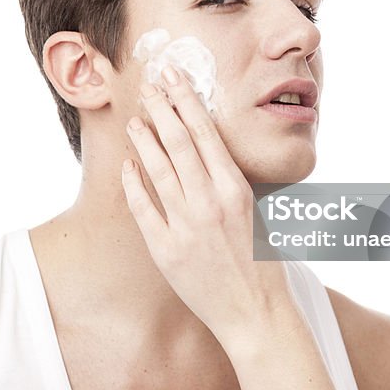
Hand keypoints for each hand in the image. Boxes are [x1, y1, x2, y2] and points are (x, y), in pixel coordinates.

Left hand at [120, 64, 294, 348]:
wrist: (256, 313)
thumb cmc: (262, 262)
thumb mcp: (257, 212)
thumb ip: (233, 181)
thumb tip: (211, 150)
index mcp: (237, 189)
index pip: (206, 131)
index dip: (186, 100)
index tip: (174, 76)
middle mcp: (211, 202)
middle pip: (179, 141)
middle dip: (161, 107)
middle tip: (149, 83)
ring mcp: (186, 226)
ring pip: (157, 169)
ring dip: (144, 138)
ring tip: (135, 118)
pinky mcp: (166, 250)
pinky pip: (143, 207)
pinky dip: (133, 182)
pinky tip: (127, 165)